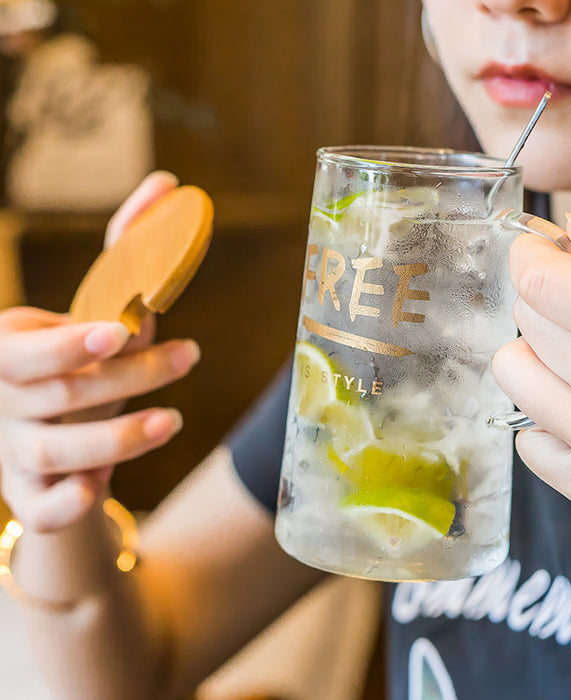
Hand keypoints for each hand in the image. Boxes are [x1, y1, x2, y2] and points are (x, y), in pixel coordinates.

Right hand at [0, 172, 199, 532]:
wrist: (53, 437)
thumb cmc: (80, 365)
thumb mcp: (99, 310)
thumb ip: (128, 249)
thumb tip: (168, 183)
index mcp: (11, 352)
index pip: (25, 351)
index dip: (66, 344)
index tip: (118, 331)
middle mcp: (8, 401)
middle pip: (58, 394)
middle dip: (126, 378)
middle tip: (190, 354)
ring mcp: (15, 451)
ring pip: (53, 451)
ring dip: (112, 440)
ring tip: (172, 421)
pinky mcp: (32, 494)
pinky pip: (36, 509)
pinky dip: (59, 505)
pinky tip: (95, 493)